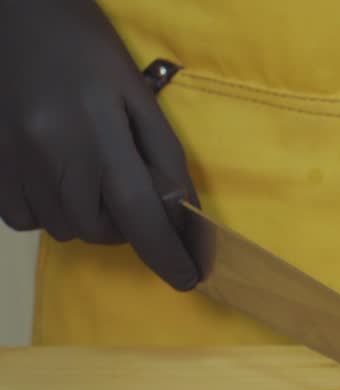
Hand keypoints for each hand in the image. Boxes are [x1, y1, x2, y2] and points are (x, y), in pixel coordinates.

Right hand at [0, 0, 199, 289]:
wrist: (17, 19)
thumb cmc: (88, 52)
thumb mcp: (139, 97)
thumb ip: (164, 158)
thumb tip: (183, 214)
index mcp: (95, 130)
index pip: (138, 211)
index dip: (166, 253)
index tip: (188, 280)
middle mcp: (49, 153)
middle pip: (102, 229)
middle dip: (129, 226)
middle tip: (133, 193)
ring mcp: (14, 163)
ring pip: (66, 230)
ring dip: (93, 219)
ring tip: (94, 176)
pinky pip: (28, 221)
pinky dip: (53, 213)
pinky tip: (60, 179)